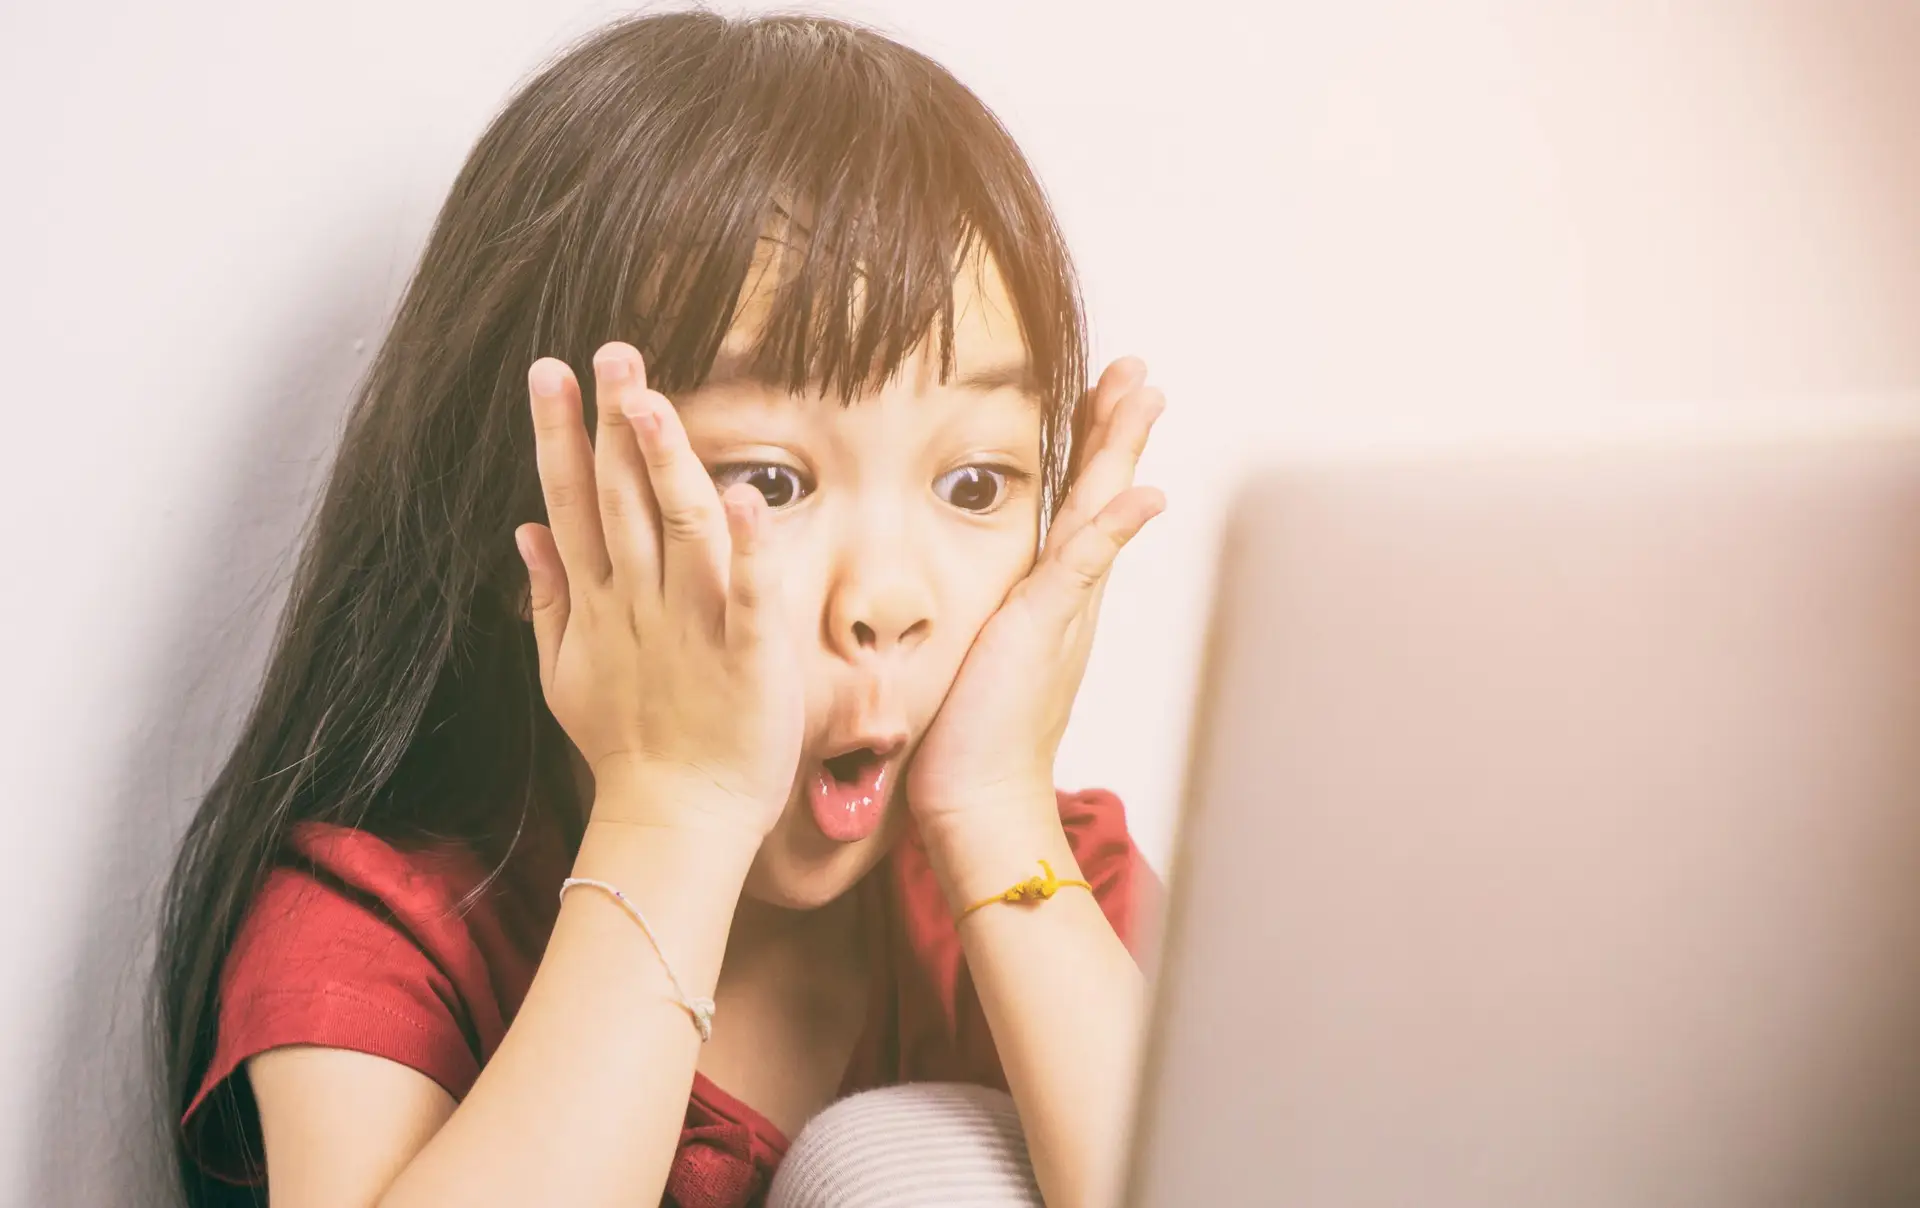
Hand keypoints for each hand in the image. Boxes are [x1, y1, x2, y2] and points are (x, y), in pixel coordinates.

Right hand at [515, 342, 804, 836]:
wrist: (676, 823)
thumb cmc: (628, 750)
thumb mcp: (565, 673)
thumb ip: (549, 597)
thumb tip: (523, 530)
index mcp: (600, 603)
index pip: (573, 502)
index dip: (560, 435)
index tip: (551, 371)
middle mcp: (639, 605)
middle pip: (620, 500)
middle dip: (611, 424)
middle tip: (610, 352)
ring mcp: (690, 629)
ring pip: (676, 531)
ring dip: (665, 465)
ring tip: (653, 402)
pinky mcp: (745, 659)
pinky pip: (747, 598)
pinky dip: (749, 552)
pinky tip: (748, 498)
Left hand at [906, 356, 1165, 842]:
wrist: (979, 801)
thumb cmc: (967, 740)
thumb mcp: (974, 656)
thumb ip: (983, 615)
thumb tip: (975, 593)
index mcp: (1046, 597)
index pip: (1073, 505)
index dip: (1090, 449)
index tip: (1103, 394)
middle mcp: (1066, 597)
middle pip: (1100, 494)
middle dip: (1119, 429)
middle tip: (1141, 372)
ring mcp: (1061, 611)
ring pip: (1098, 513)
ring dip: (1123, 452)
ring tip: (1146, 396)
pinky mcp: (1042, 629)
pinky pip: (1082, 566)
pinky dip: (1113, 528)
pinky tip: (1143, 492)